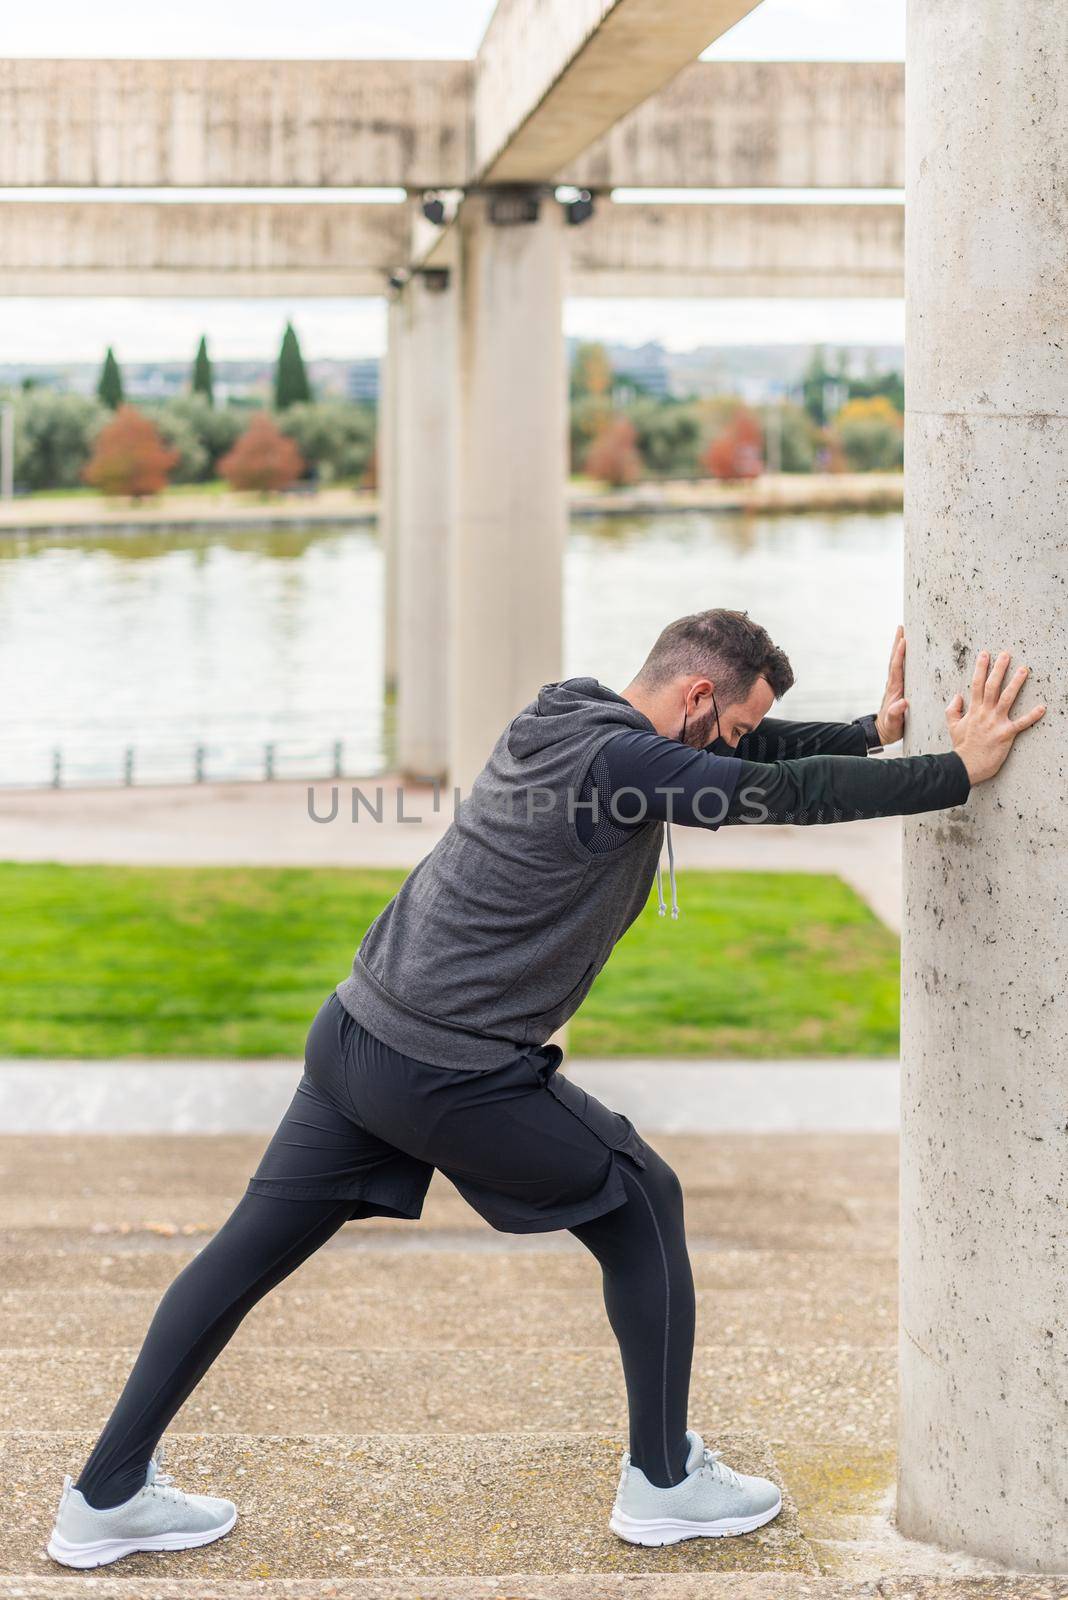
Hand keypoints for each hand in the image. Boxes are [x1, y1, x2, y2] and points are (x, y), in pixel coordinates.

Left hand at [875, 624, 907, 743]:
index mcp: (894, 689)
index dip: (899, 655)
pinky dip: (903, 657)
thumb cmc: (890, 728)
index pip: (896, 668)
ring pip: (898, 662)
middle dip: (898, 643)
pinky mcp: (899, 687)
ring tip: (904, 632)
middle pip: (895, 660)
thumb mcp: (894, 723)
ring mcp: (896, 684)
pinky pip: (901, 668)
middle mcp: (894, 683)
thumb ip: (896, 714)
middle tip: (901, 627)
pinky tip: (909, 651)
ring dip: (900, 647)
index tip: (903, 641)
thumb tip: (902, 703)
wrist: (883, 732)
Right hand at [946, 649, 1045, 783]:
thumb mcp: (953, 727)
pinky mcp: (1006, 734)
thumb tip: (957, 697)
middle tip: (1006, 654)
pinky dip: (1032, 716)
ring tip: (1024, 670)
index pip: (976, 684)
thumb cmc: (961, 747)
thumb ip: (953, 710)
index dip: (980, 668)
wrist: (965, 765)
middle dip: (999, 669)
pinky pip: (1021, 723)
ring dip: (1016, 683)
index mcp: (973, 710)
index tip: (984, 654)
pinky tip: (1042, 708)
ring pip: (1006, 698)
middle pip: (992, 686)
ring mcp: (995, 723)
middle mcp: (985, 713)